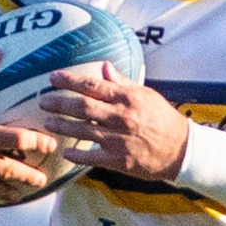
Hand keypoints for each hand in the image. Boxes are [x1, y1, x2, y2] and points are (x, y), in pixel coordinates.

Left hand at [38, 63, 189, 180]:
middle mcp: (121, 117)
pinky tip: (65, 151)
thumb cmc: (163, 119)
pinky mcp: (119, 161)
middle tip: (43, 100)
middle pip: (82, 107)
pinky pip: (91, 157)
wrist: (182, 150)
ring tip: (48, 122)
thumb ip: (122, 82)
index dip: (70, 80)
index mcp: (127, 98)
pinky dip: (76, 154)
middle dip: (59, 103)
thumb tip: (104, 65)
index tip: (52, 77)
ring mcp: (119, 140)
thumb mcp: (146, 95)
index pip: (93, 85)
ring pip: (83, 131)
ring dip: (62, 126)